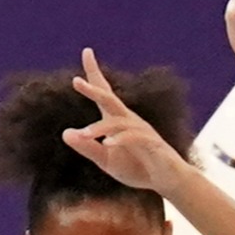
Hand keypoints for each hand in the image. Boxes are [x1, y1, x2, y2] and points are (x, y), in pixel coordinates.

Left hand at [59, 49, 190, 195]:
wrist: (168, 182)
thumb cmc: (137, 168)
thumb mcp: (106, 161)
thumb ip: (87, 148)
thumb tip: (65, 133)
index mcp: (117, 120)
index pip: (104, 93)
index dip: (94, 73)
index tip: (87, 51)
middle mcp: (130, 120)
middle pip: (110, 100)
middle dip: (94, 90)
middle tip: (76, 81)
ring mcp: (143, 132)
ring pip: (120, 122)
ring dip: (100, 128)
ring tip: (85, 135)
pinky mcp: (153, 145)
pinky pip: (136, 138)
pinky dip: (121, 139)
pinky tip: (108, 144)